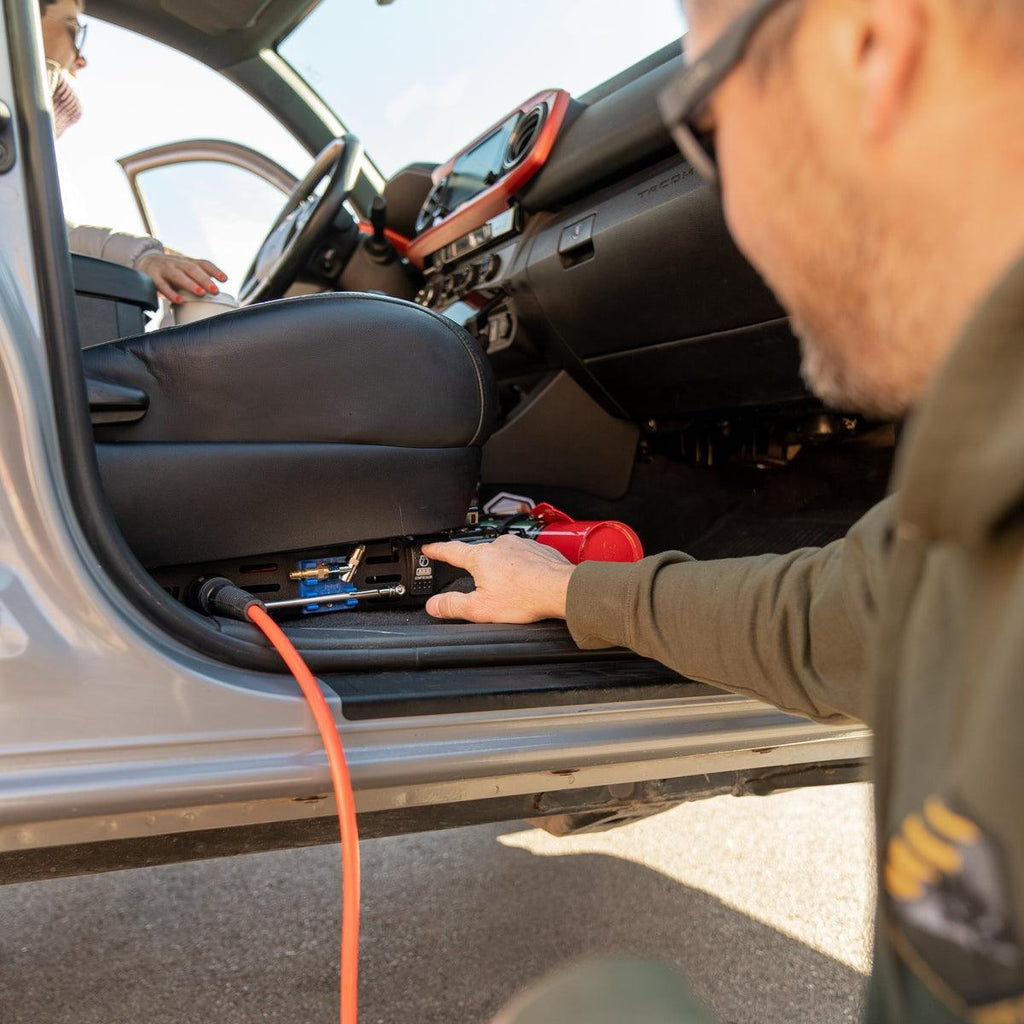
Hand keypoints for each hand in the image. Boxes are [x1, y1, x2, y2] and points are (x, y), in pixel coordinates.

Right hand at [136, 250, 227, 303]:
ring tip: (201, 292)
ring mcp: (164, 269)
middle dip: (204, 279)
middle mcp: (176, 263)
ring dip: (190, 284)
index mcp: (186, 262)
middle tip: (215, 290)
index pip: (202, 263)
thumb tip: (216, 290)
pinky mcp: (152, 277)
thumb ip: (198, 278)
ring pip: (178, 275)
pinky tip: (179, 300)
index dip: (214, 270)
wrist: (144, 262)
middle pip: (192, 269)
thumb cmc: (170, 270)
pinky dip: (171, 293)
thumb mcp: (184, 271)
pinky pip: (162, 285)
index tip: (225, 279)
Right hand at [422, 535, 575, 623]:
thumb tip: (434, 605)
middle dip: (478, 568)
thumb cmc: (525, 597)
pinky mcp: (538, 549)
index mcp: (481, 557)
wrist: (561, 589)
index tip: (429, 547)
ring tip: (510, 589)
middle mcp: (500, 545)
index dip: (437, 550)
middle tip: (481, 584)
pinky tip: (527, 583)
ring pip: (503, 556)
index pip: (451, 551)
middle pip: (480, 555)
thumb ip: (453, 606)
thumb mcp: (480, 608)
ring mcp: (520, 545)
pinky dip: (522, 569)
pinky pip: (523, 558)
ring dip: (502, 570)